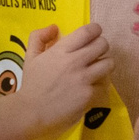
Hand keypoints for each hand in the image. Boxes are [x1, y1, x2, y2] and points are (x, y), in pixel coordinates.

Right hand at [12, 20, 112, 134]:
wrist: (31, 112)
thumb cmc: (31, 84)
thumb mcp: (29, 57)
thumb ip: (38, 37)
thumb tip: (54, 27)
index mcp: (60, 50)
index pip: (88, 32)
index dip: (96, 30)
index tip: (94, 34)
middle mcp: (74, 62)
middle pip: (103, 45)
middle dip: (101, 46)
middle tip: (96, 53)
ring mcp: (83, 79)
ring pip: (109, 64)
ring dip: (105, 64)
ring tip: (98, 69)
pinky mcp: (89, 95)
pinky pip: (104, 85)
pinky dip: (100, 85)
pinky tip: (92, 87)